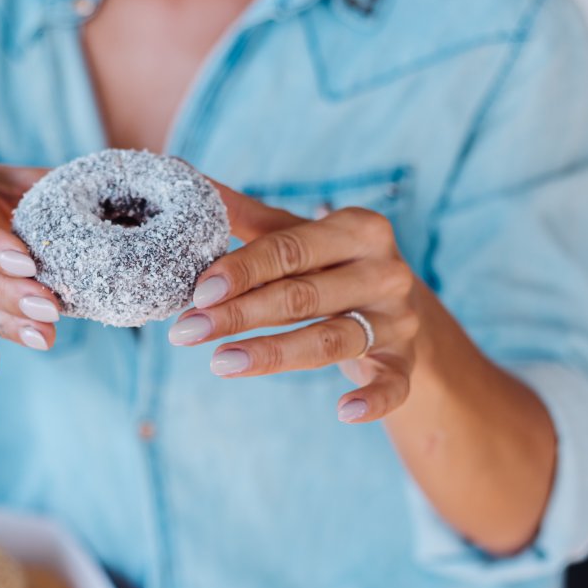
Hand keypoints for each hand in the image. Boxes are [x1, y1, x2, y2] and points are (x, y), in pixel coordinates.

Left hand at [168, 180, 420, 423]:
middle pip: (303, 296)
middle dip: (239, 315)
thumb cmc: (328, 263)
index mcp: (358, 229)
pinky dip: (373, 399)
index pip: (290, 249)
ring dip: (274, 354)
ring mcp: (399, 318)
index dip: (242, 270)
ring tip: (220, 364)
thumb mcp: (293, 234)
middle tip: (186, 332)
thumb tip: (182, 175)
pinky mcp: (406, 361)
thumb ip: (241, 213)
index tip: (199, 292)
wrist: (396, 304)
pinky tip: (343, 412)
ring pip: (331, 339)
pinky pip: (393, 384)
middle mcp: (385, 271)